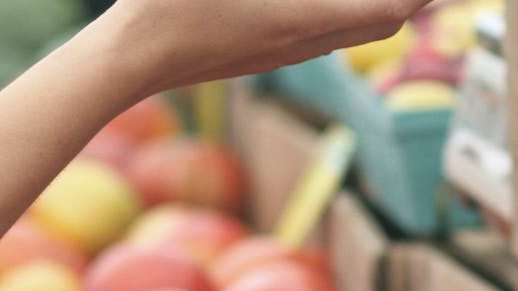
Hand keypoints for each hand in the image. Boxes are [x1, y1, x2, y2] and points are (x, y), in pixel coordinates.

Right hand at [87, 0, 431, 94]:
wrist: (130, 59)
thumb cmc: (165, 3)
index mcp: (300, 18)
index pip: (387, 10)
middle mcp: (303, 42)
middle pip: (381, 25)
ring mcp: (286, 54)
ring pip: (354, 32)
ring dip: (378, 5)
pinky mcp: (267, 56)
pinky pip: (324, 35)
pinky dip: (345, 12)